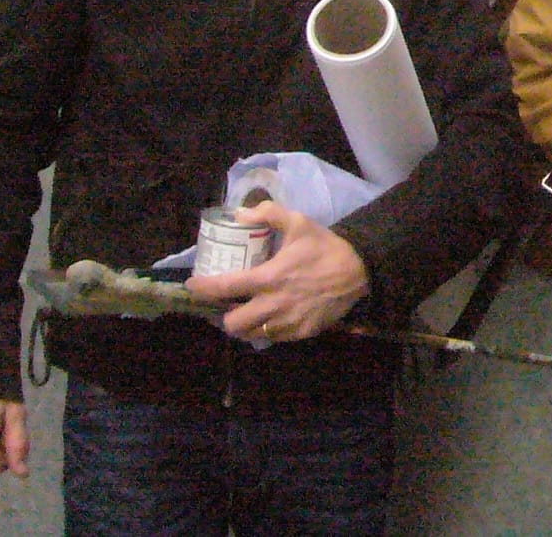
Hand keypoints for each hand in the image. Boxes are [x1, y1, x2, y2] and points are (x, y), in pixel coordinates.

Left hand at [184, 200, 369, 342]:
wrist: (359, 270)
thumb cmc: (324, 247)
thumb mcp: (299, 222)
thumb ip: (268, 214)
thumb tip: (240, 213)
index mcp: (269, 277)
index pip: (225, 288)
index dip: (203, 288)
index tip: (192, 286)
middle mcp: (273, 304)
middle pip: (233, 323)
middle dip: (224, 316)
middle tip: (227, 304)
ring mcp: (286, 322)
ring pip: (251, 335)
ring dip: (245, 325)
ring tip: (247, 312)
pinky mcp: (300, 333)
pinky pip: (274, 337)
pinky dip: (267, 329)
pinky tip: (271, 316)